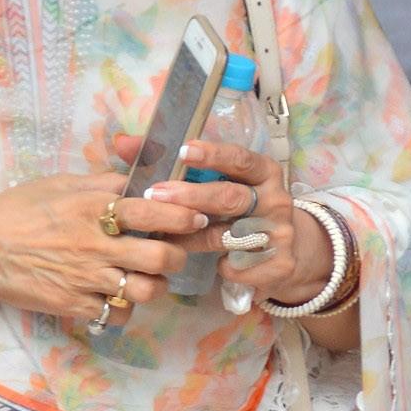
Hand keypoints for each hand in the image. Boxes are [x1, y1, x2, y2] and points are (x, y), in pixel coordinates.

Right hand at [0, 156, 196, 334]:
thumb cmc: (20, 209)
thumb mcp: (63, 184)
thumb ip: (105, 183)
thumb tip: (140, 180)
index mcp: (94, 207)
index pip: (155, 211)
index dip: (183, 216)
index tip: (194, 218)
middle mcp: (96, 244)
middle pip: (161, 257)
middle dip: (176, 257)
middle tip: (171, 254)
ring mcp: (86, 278)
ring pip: (145, 291)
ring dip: (153, 285)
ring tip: (144, 277)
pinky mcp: (75, 306)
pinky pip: (118, 314)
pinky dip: (123, 307)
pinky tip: (115, 296)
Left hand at [143, 136, 336, 310]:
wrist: (287, 251)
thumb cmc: (240, 211)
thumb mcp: (219, 183)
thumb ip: (176, 166)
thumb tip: (123, 143)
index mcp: (263, 172)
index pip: (240, 158)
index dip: (213, 154)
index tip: (184, 151)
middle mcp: (275, 199)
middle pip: (230, 197)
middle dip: (191, 197)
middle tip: (155, 196)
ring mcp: (280, 233)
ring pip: (228, 236)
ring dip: (192, 237)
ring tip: (163, 237)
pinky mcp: (280, 265)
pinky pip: (239, 267)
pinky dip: (221, 267)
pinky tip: (211, 266)